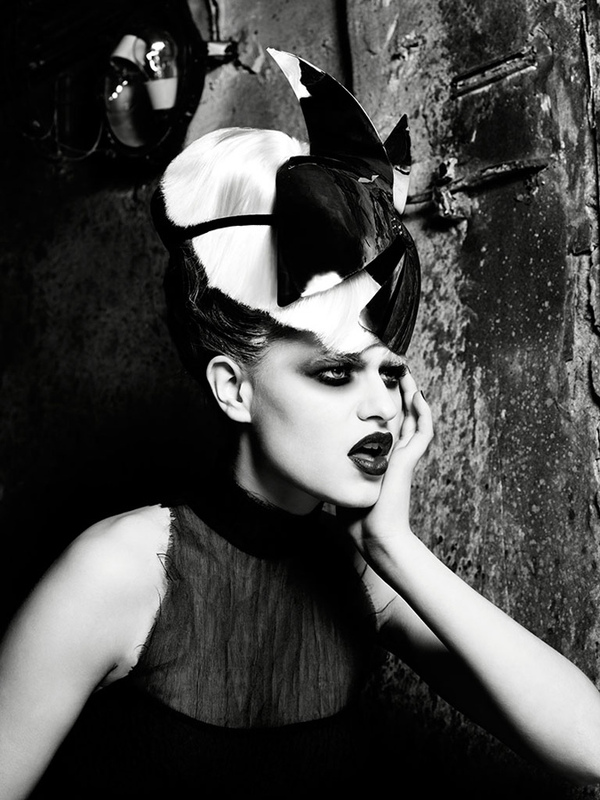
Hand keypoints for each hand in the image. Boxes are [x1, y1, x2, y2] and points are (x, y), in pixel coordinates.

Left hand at [339, 370, 432, 553]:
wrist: (373, 536)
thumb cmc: (356, 518)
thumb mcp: (339, 484)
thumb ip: (330, 470)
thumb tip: (307, 460)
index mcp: (382, 457)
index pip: (386, 424)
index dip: (383, 405)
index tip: (371, 385)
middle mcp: (396, 453)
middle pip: (403, 414)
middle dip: (398, 391)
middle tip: (391, 369)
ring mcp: (404, 456)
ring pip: (416, 417)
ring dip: (412, 394)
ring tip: (405, 372)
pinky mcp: (409, 460)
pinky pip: (423, 432)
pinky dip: (423, 413)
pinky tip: (416, 395)